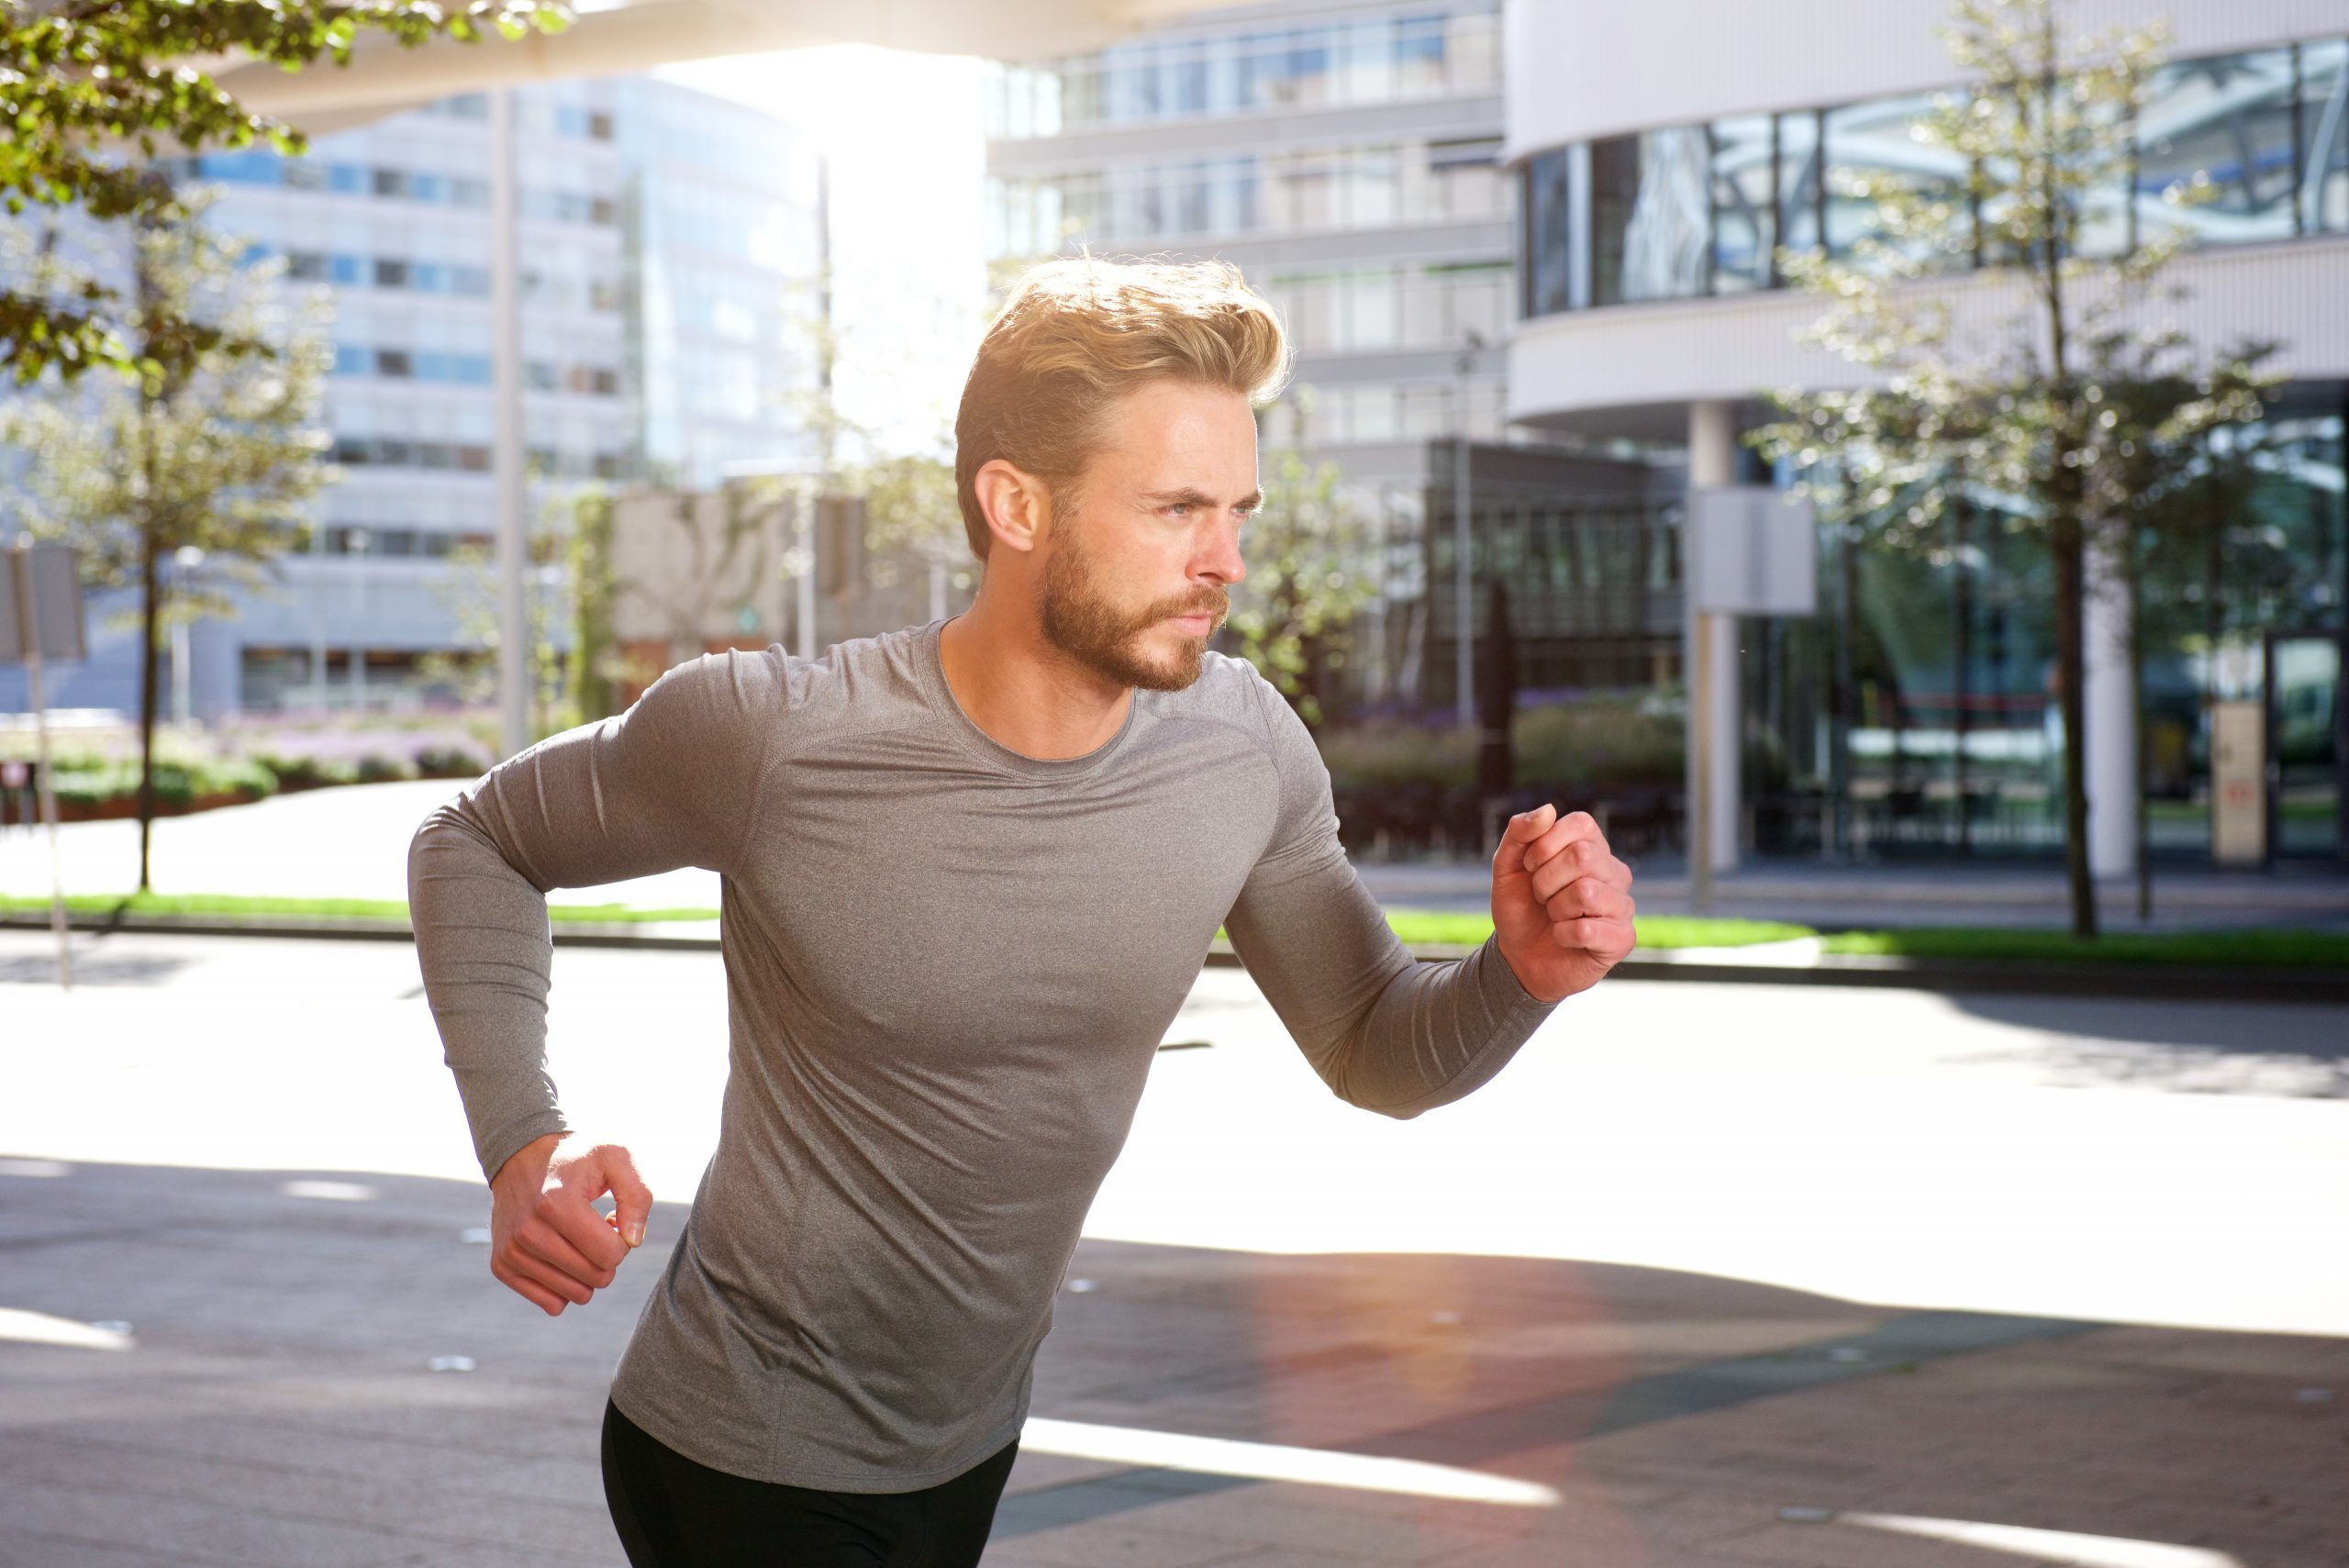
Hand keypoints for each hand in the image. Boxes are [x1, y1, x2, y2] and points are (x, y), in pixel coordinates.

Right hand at [486, 1133, 651, 1316]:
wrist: (522, 1155)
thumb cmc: (578, 1157)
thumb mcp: (616, 1157)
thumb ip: (637, 1196)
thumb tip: (633, 1241)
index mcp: (558, 1205)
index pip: (612, 1255)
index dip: (623, 1240)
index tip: (611, 1219)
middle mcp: (528, 1231)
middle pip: (595, 1278)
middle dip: (607, 1258)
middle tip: (596, 1230)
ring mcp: (511, 1251)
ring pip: (575, 1295)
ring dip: (587, 1273)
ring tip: (579, 1240)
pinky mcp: (501, 1265)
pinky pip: (552, 1303)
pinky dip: (565, 1286)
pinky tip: (563, 1256)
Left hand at [1490, 803, 1635, 1003]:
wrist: (1519, 958)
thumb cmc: (1520, 909)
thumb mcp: (1506, 867)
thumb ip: (1520, 833)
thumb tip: (1549, 809)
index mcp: (1592, 847)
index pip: (1581, 824)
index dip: (1544, 845)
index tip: (1530, 867)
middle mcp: (1614, 872)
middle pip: (1583, 856)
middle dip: (1545, 880)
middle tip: (1541, 897)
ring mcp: (1622, 905)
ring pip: (1586, 892)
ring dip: (1555, 909)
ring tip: (1555, 918)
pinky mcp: (1622, 938)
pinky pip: (1588, 929)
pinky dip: (1563, 935)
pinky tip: (1564, 938)